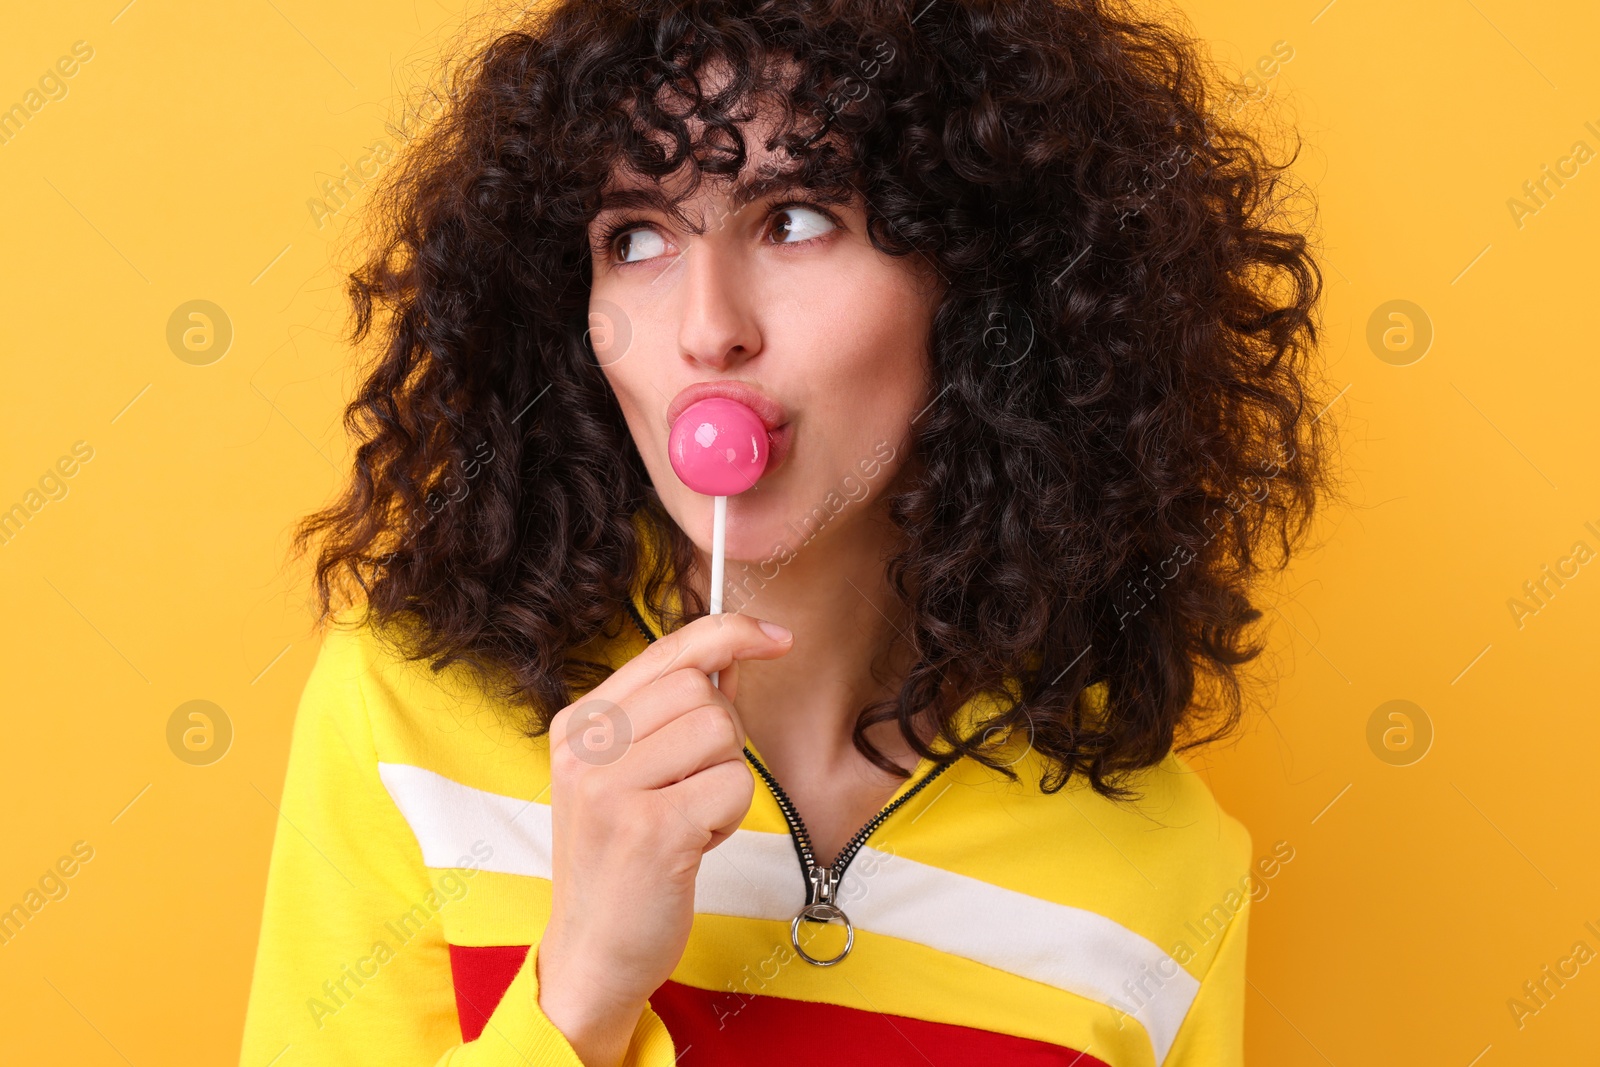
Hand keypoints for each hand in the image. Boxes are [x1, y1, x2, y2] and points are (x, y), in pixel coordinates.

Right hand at [536, 611, 793, 1065]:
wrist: (592, 955)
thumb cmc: (621, 862)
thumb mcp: (625, 774)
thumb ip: (669, 712)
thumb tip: (736, 653)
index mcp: (576, 725)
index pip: (667, 650)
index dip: (731, 633)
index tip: (777, 638)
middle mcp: (585, 748)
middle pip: (702, 689)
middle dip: (723, 735)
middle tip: (692, 786)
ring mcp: (612, 788)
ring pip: (723, 734)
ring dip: (725, 780)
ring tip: (686, 820)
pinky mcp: (651, 830)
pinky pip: (734, 785)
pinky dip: (728, 818)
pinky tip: (692, 846)